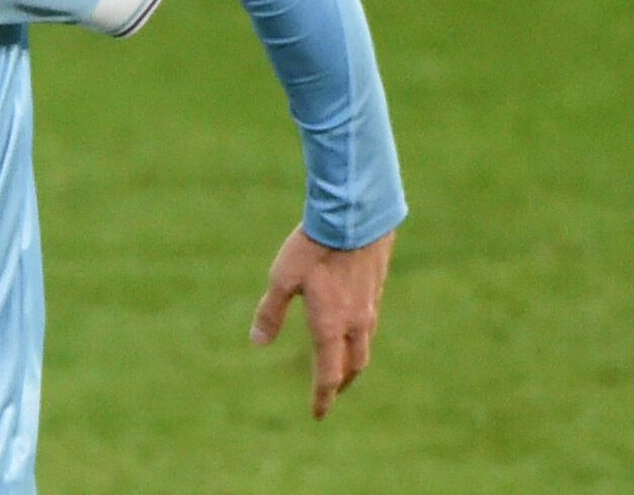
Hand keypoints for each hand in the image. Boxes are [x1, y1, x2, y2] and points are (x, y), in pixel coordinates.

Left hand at [249, 225, 395, 419]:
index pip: (328, 374)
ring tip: (342, 365)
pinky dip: (358, 337)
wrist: (354, 217)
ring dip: (352, 361)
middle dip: (341, 383)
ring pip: (364, 345)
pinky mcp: (376, 289)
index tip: (317, 414)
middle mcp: (355, 323)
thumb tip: (257, 342)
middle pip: (352, 366)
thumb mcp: (282, 279)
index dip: (322, 397)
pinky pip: (369, 324)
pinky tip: (351, 326)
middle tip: (331, 393)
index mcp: (330, 327)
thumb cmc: (313, 248)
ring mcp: (370, 306)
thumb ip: (270, 312)